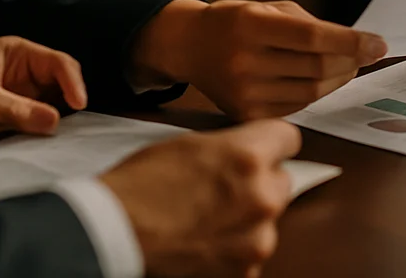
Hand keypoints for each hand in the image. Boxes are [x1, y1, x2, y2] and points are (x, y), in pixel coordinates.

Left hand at [0, 36, 86, 142]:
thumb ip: (14, 109)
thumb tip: (54, 120)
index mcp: (15, 53)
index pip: (58, 63)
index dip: (74, 83)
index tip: (80, 106)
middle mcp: (20, 72)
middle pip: (60, 84)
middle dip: (71, 103)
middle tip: (78, 129)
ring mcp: (14, 94)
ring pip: (50, 105)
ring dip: (57, 120)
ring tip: (65, 140)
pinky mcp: (6, 115)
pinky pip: (33, 122)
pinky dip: (41, 132)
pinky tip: (44, 145)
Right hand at [102, 120, 298, 277]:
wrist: (116, 232)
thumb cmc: (143, 183)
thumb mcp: (191, 143)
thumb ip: (231, 146)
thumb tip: (252, 151)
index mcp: (248, 156)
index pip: (289, 139)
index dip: (273, 142)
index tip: (265, 148)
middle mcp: (262, 196)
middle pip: (282, 180)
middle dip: (260, 181)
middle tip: (226, 185)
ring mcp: (257, 238)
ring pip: (269, 218)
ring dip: (249, 216)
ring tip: (210, 216)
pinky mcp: (246, 269)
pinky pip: (253, 248)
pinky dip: (236, 245)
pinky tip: (206, 239)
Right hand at [130, 0, 385, 119]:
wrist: (188, 46)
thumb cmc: (234, 22)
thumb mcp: (266, 7)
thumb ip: (308, 23)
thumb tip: (354, 45)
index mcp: (251, 24)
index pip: (313, 37)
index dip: (351, 42)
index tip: (379, 44)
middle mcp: (244, 60)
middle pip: (316, 67)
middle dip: (349, 62)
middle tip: (364, 55)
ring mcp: (243, 92)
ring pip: (310, 92)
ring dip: (337, 80)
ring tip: (346, 67)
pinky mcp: (244, 114)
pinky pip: (295, 108)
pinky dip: (315, 95)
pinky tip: (319, 82)